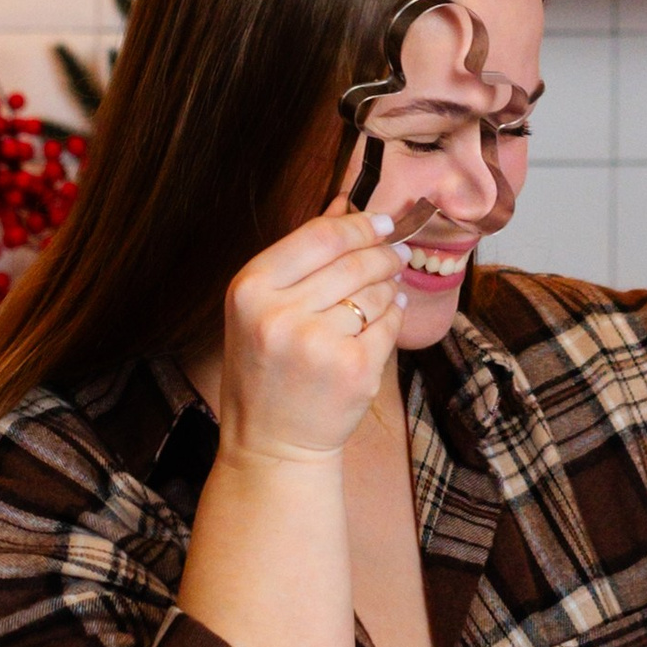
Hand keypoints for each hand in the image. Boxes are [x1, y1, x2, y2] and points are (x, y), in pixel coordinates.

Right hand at [214, 206, 402, 466]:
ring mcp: (319, 344)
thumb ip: (301, 257)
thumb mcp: (261, 308)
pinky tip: (385, 316)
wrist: (272, 443)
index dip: (357, 224)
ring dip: (388, 285)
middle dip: (382, 253)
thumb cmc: (266, 369)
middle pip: (353, 262)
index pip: (318, 238)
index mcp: (249, 290)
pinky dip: (393, 316)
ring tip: (386, 288)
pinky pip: (389, 325)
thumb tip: (344, 203)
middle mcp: (280, 314)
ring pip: (375, 292)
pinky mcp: (354, 370)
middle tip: (396, 250)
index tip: (381, 220)